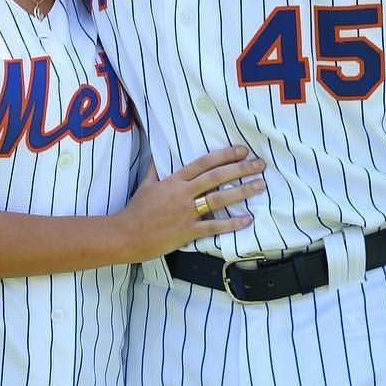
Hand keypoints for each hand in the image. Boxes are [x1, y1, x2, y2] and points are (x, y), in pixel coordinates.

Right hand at [119, 146, 265, 262]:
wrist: (125, 234)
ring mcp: (185, 212)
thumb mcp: (145, 184)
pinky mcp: (187, 231)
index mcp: (174, 180)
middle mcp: (182, 193)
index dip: (224, 155)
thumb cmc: (136, 210)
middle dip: (240, 169)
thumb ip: (155, 168)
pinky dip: (232, 223)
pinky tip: (248, 219)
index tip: (242, 151)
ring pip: (218, 198)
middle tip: (260, 164)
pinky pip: (214, 226)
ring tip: (260, 185)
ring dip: (242, 191)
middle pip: (216, 177)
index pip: (203, 163)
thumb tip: (156, 153)